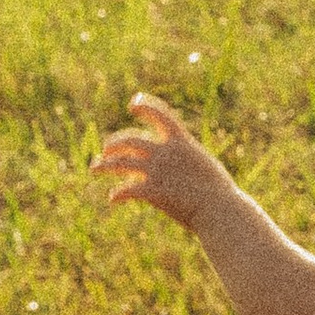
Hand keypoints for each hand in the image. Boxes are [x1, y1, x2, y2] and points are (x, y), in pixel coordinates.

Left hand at [94, 93, 223, 226]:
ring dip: (104, 165)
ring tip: (94, 168)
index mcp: (181, 141)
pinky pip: (126, 190)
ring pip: (120, 163)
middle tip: (106, 150)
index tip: (133, 103)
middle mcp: (165, 152)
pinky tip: (113, 199)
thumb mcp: (205, 166)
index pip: (160, 114)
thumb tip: (181, 161)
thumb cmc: (220, 192)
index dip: (145, 106)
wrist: (220, 210)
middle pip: (131, 140)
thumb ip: (187, 160)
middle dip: (115, 143)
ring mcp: (156, 171)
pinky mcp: (151, 191)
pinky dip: (118, 194)